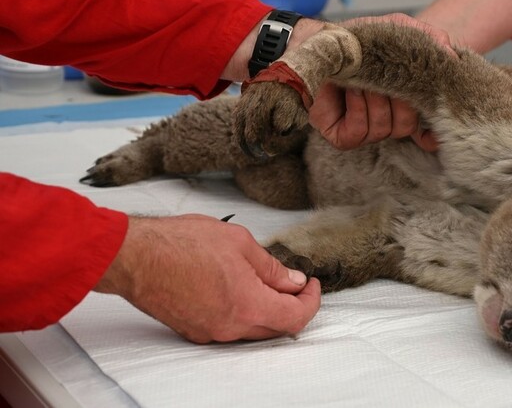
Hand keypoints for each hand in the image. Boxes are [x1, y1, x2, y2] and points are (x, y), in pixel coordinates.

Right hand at [95, 214, 320, 342]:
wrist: (135, 257)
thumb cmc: (180, 244)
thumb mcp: (240, 243)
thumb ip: (271, 267)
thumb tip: (292, 280)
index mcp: (248, 305)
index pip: (296, 317)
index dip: (311, 301)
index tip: (312, 284)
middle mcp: (230, 327)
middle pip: (276, 327)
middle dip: (292, 306)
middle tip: (295, 282)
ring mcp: (210, 332)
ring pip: (253, 328)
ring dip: (267, 309)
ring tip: (266, 280)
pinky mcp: (193, 330)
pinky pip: (230, 327)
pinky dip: (244, 311)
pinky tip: (240, 287)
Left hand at [308, 13, 451, 150]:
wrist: (318, 41)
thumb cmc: (357, 40)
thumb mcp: (397, 29)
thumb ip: (429, 39)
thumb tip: (452, 56)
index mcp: (402, 103)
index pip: (426, 130)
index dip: (432, 129)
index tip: (436, 115)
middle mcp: (385, 120)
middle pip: (407, 125)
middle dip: (397, 97)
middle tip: (382, 73)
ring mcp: (364, 132)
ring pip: (386, 128)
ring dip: (374, 97)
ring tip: (359, 77)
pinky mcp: (342, 137)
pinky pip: (361, 131)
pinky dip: (357, 107)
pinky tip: (348, 90)